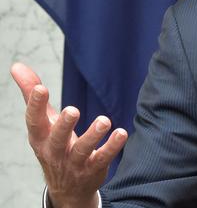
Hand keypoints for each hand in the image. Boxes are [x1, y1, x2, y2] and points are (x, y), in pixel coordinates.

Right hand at [11, 63, 127, 207]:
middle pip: (56, 139)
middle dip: (63, 125)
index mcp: (40, 137)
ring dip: (93, 136)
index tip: (40, 88)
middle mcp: (55, 150)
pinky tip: (122, 133)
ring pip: (82, 150)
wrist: (66, 188)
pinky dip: (112, 147)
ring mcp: (74, 161)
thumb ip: (31, 94)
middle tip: (72, 110)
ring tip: (104, 120)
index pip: (34, 122)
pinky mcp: (93, 168)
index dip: (35, 105)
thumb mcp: (41, 121)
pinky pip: (102, 158)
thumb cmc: (52, 144)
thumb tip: (16, 65)